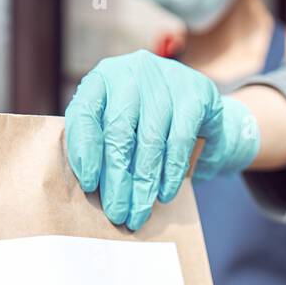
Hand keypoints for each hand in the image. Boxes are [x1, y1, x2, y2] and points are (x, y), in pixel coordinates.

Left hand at [65, 50, 259, 230]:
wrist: (200, 110)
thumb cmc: (148, 124)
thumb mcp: (120, 125)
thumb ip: (102, 145)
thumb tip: (93, 190)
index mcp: (103, 77)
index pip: (86, 112)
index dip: (86, 150)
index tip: (89, 185)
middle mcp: (132, 71)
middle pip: (119, 131)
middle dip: (117, 179)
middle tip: (117, 213)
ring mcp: (166, 79)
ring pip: (150, 140)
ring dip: (144, 184)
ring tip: (139, 213)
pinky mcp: (196, 94)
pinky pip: (180, 142)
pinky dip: (171, 174)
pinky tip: (164, 195)